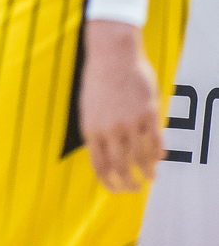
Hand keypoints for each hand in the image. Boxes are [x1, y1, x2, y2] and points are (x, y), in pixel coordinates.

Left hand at [80, 19, 162, 192]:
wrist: (112, 55)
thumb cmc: (98, 80)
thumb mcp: (88, 108)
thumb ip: (96, 130)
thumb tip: (102, 152)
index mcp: (91, 129)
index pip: (99, 165)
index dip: (108, 182)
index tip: (115, 190)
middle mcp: (109, 130)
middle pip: (121, 167)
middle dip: (128, 183)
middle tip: (134, 188)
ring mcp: (130, 123)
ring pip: (141, 158)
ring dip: (146, 172)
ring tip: (150, 178)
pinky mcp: (148, 114)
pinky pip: (156, 142)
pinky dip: (158, 154)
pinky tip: (159, 159)